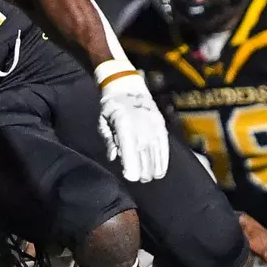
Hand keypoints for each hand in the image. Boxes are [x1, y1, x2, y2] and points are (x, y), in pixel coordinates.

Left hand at [95, 63, 169, 181]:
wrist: (128, 88)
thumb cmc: (111, 107)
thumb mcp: (103, 121)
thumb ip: (108, 140)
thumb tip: (113, 157)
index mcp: (124, 123)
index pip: (130, 148)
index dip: (131, 165)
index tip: (131, 178)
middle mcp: (141, 125)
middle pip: (144, 154)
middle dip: (141, 171)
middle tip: (136, 178)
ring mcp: (153, 125)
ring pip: (155, 153)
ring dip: (152, 169)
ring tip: (147, 177)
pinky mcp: (161, 126)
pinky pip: (164, 147)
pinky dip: (162, 160)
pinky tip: (159, 171)